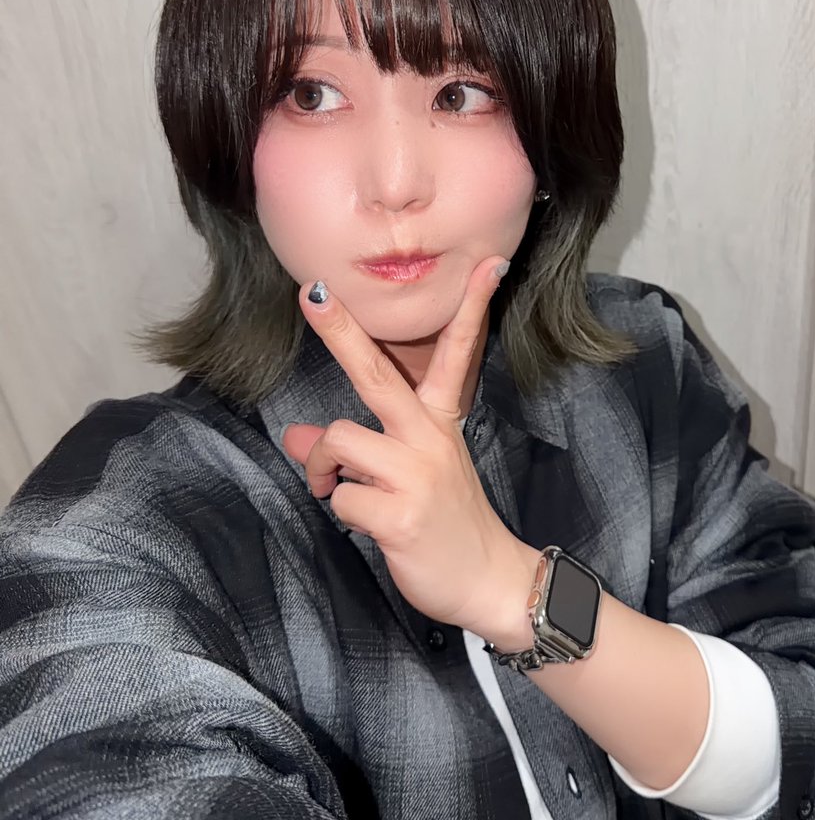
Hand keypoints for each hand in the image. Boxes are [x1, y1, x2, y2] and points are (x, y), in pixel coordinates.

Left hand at [282, 256, 538, 643]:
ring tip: (333, 487)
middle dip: (341, 332)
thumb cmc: (444, 520)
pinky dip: (341, 510)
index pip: (457, 352)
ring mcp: (417, 473)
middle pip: (376, 374)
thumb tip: (295, 436)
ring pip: (338, 439)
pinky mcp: (401, 513)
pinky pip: (341, 497)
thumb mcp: (408, 473)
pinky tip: (367, 523)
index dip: (471, 308)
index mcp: (438, 420)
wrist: (487, 580)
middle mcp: (428, 437)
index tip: (486, 267)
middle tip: (312, 295)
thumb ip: (355, 449)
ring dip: (323, 467)